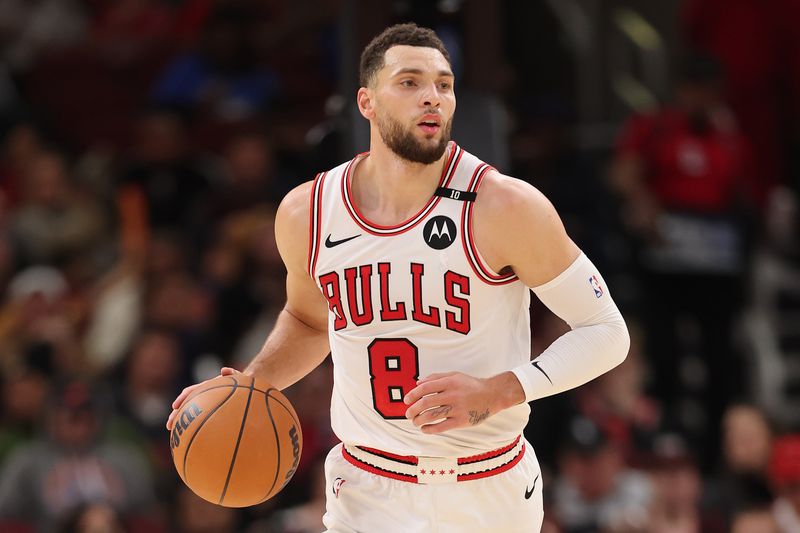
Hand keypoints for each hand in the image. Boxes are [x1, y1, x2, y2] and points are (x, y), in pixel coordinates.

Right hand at [166, 367, 242, 429]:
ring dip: (180, 422)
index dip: (182, 398)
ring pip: (189, 414)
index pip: (191, 391)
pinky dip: (192, 428)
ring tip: (173, 432)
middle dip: (176, 414)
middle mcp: (203, 396)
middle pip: (185, 405)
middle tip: (169, 425)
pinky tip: (188, 438)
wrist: (244, 389)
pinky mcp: (208, 412)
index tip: (175, 406)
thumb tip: (224, 370)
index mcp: (207, 387)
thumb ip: (233, 373)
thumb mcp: (238, 378)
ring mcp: (205, 404)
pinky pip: (198, 421)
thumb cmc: (240, 383)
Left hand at [403, 371, 520, 433]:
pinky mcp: (462, 421)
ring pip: (432, 416)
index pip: (425, 388)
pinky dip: (430, 429)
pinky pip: (442, 427)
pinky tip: (424, 429)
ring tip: (415, 422)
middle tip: (408, 414)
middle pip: (426, 403)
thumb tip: (417, 383)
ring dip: (419, 420)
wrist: (492, 395)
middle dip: (413, 410)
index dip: (412, 394)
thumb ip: (435, 378)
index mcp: (449, 382)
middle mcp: (452, 395)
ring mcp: (457, 408)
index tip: (406, 400)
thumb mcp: (454, 375)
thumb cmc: (470, 385)